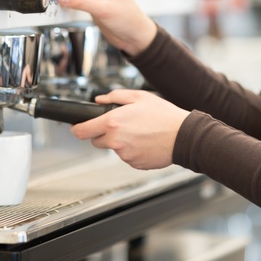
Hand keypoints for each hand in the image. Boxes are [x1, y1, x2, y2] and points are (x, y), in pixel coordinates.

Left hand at [70, 90, 189, 169]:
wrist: (183, 136)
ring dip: (120, 142)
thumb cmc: (164, 116)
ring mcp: (125, 154)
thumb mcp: (139, 97)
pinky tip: (145, 142)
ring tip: (140, 132)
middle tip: (122, 125)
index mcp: (113, 122)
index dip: (77, 129)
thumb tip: (100, 100)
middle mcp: (116, 140)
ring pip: (114, 148)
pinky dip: (132, 151)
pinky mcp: (134, 164)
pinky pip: (127, 157)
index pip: (82, 131)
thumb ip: (115, 96)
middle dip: (104, 134)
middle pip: (96, 141)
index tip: (77, 128)